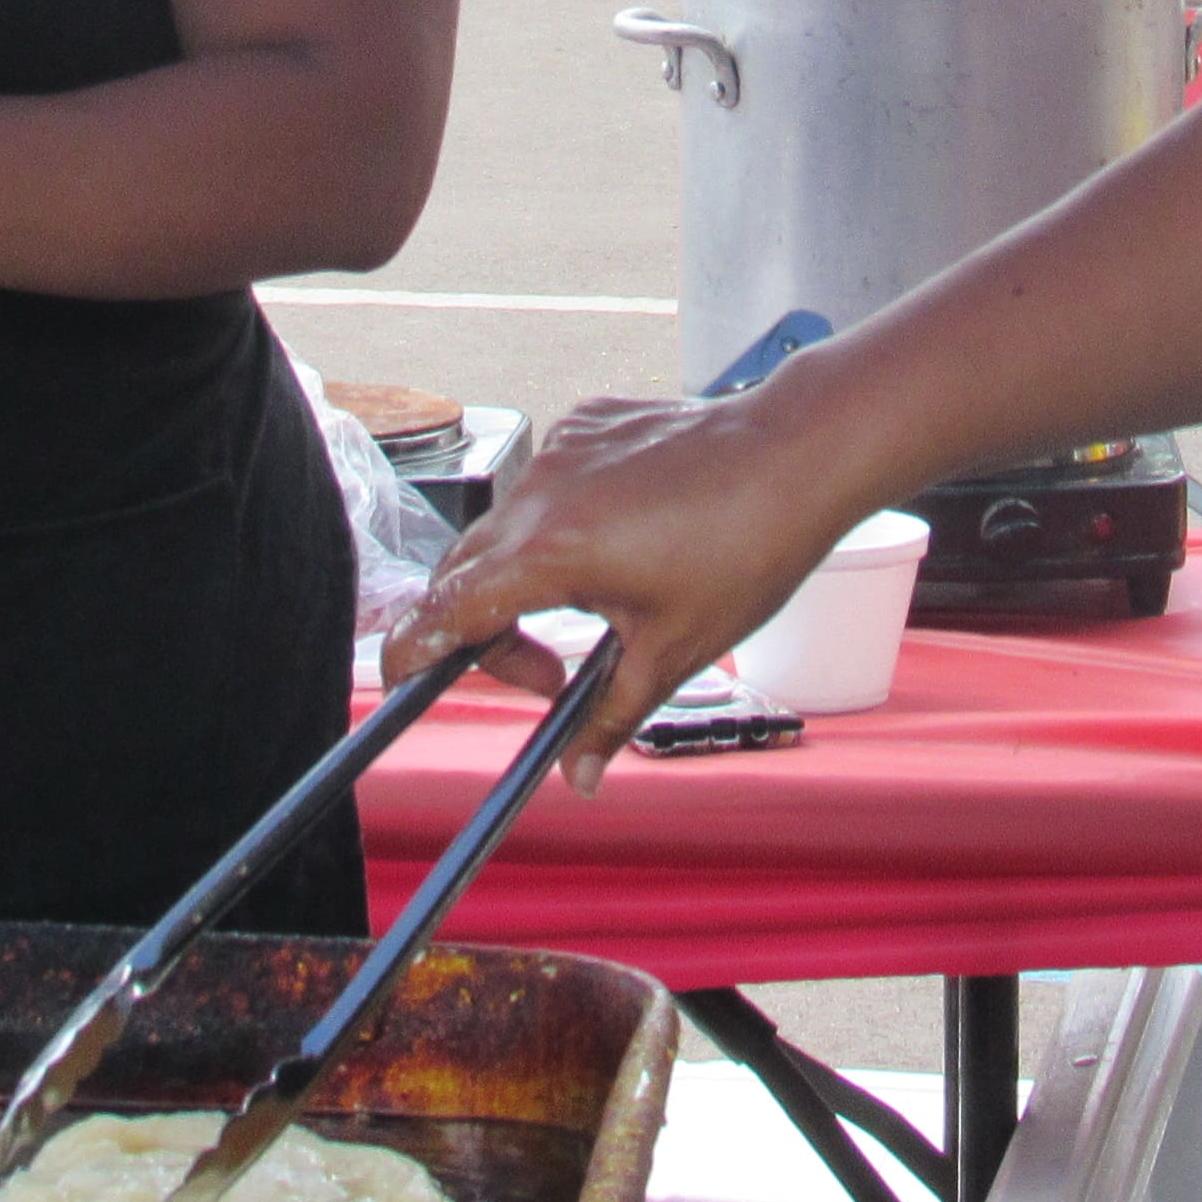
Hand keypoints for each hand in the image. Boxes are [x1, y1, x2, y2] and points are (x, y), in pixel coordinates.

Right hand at [386, 391, 880, 794]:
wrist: (797, 453)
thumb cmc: (745, 550)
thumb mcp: (673, 650)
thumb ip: (609, 717)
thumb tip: (576, 779)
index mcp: (549, 552)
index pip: (447, 612)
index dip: (413, 654)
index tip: (404, 684)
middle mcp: (539, 492)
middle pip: (466, 572)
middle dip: (490, 632)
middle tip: (554, 673)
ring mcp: (560, 448)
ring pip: (508, 527)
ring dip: (529, 576)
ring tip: (602, 603)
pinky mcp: (586, 422)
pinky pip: (548, 482)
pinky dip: (563, 521)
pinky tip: (627, 536)